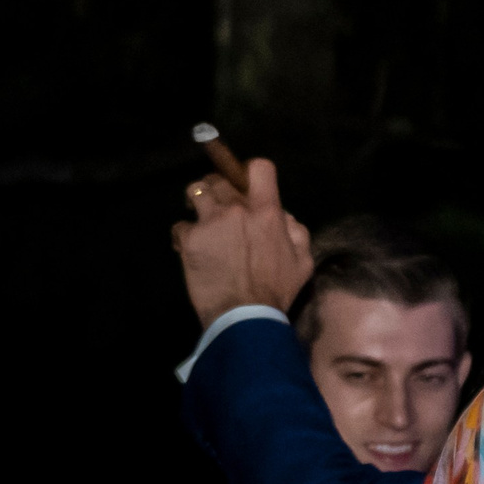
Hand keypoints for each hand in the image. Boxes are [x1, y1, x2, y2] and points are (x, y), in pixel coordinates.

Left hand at [170, 157, 312, 332]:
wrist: (244, 315)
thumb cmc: (277, 289)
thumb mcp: (303, 261)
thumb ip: (296, 232)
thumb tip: (283, 216)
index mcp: (267, 212)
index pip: (259, 168)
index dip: (252, 172)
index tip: (248, 185)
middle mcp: (236, 209)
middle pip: (220, 178)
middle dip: (220, 188)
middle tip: (221, 205)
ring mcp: (209, 222)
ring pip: (195, 191)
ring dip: (198, 201)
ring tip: (202, 216)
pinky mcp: (188, 239)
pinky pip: (181, 225)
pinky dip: (185, 235)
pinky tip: (191, 248)